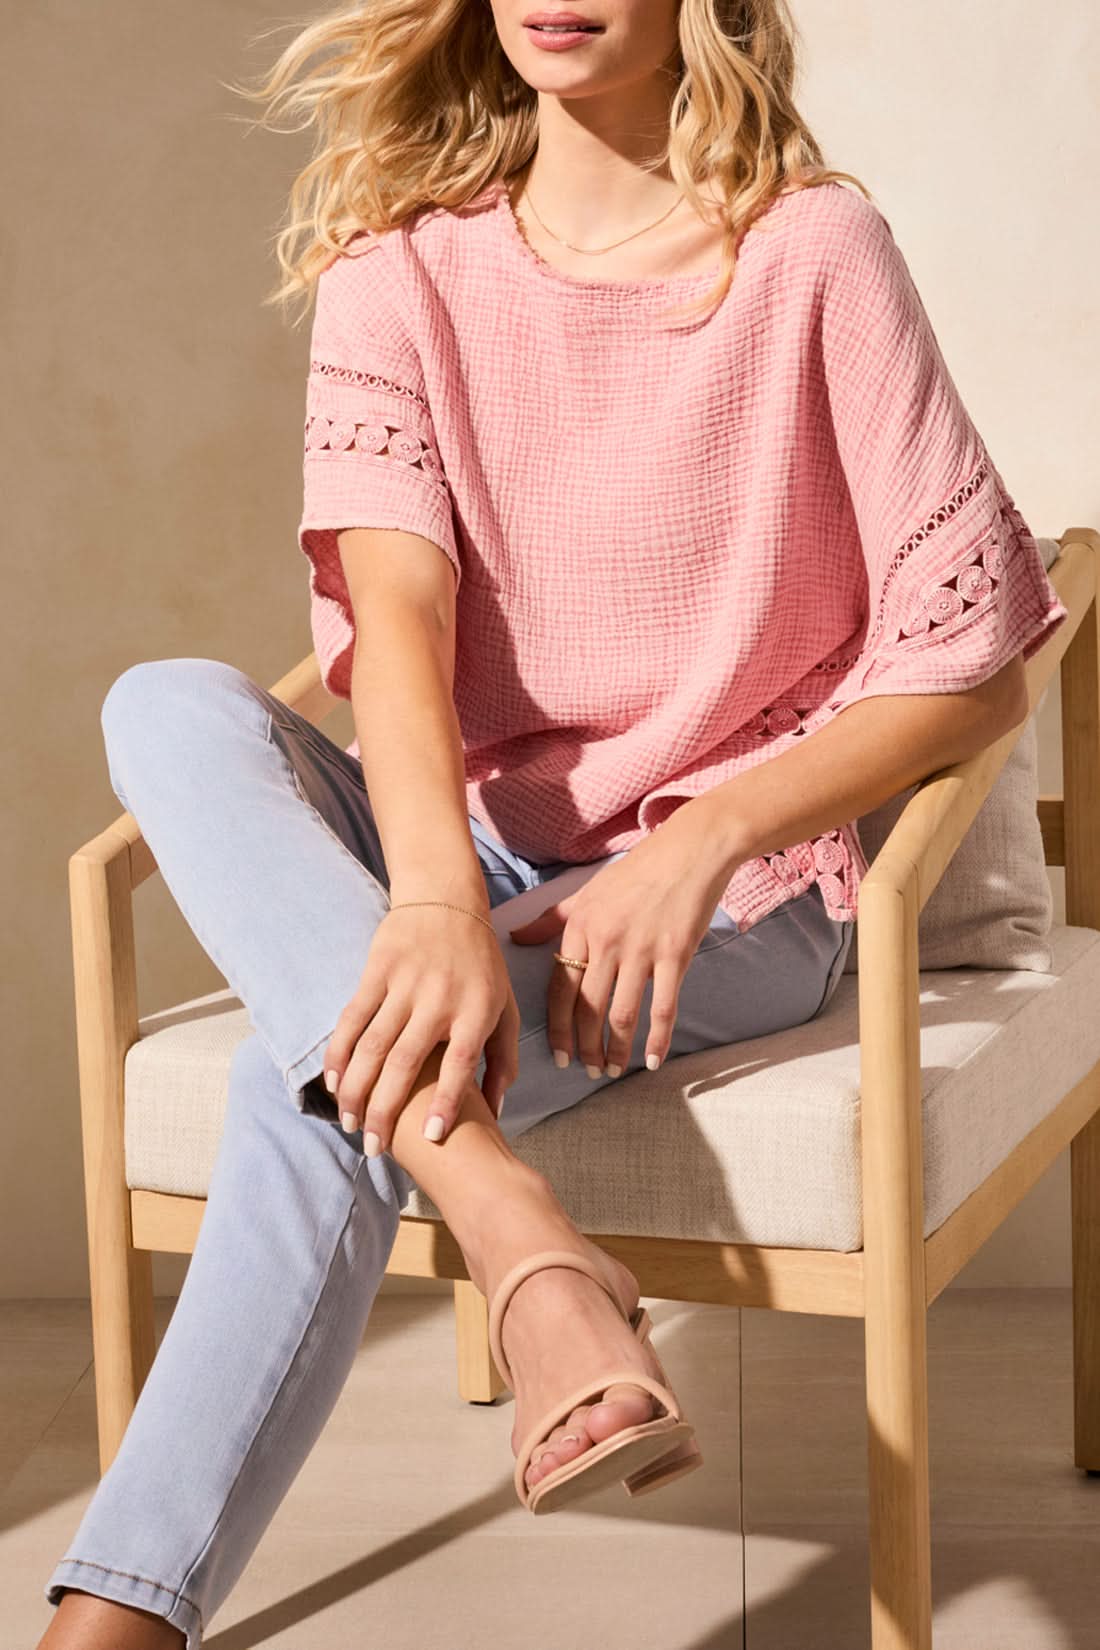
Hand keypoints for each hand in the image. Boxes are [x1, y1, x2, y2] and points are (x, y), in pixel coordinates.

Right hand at [323, 904, 520, 1147]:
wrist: (448, 902)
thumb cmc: (482, 966)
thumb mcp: (505, 1008)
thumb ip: (503, 1061)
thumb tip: (497, 1113)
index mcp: (477, 1010)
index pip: (462, 1063)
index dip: (446, 1101)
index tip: (430, 1137)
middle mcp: (440, 998)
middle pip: (407, 1061)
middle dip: (386, 1108)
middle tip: (372, 1146)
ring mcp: (405, 983)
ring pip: (373, 1044)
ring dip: (356, 1087)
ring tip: (349, 1121)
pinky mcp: (377, 971)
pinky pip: (353, 1017)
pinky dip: (339, 1051)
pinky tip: (333, 1080)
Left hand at [507, 802, 735, 1074]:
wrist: (691, 849)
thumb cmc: (639, 870)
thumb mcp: (587, 890)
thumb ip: (551, 918)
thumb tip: (515, 936)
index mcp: (580, 925)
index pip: (560, 988)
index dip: (558, 1027)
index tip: (558, 1056)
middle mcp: (606, 939)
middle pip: (588, 1008)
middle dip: (585, 1047)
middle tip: (587, 1071)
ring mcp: (641, 948)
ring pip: (622, 1014)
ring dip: (616, 1050)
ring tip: (612, 1070)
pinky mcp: (675, 953)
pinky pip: (663, 1007)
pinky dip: (657, 1039)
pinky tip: (653, 1060)